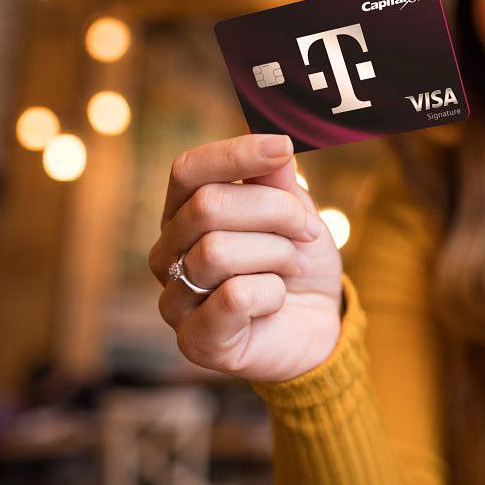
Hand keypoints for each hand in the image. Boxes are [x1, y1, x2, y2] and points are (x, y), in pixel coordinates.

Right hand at [148, 134, 343, 381]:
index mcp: (183, 213)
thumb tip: (271, 144)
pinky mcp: (195, 340)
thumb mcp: (296, 212)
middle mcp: (167, 254)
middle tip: (306, 231)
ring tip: (289, 269)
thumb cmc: (298, 263)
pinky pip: (233, 296)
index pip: (188, 169)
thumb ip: (277, 181)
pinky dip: (272, 293)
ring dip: (277, 255)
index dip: (235, 154)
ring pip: (218, 250)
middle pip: (208, 205)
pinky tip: (275, 302)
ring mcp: (174, 299)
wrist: (317, 324)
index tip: (283, 147)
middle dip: (276, 212)